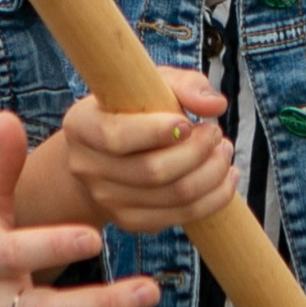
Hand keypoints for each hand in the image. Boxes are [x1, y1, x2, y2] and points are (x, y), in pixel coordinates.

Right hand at [48, 67, 233, 233]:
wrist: (106, 153)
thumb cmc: (132, 109)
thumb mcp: (150, 84)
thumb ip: (184, 85)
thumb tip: (215, 105)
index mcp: (81, 126)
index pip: (115, 137)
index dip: (157, 132)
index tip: (189, 123)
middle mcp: (86, 167)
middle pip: (152, 171)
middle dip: (198, 152)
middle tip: (216, 134)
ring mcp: (107, 200)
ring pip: (174, 196)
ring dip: (212, 174)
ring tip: (224, 152)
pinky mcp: (130, 222)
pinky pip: (181, 217)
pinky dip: (213, 198)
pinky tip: (224, 178)